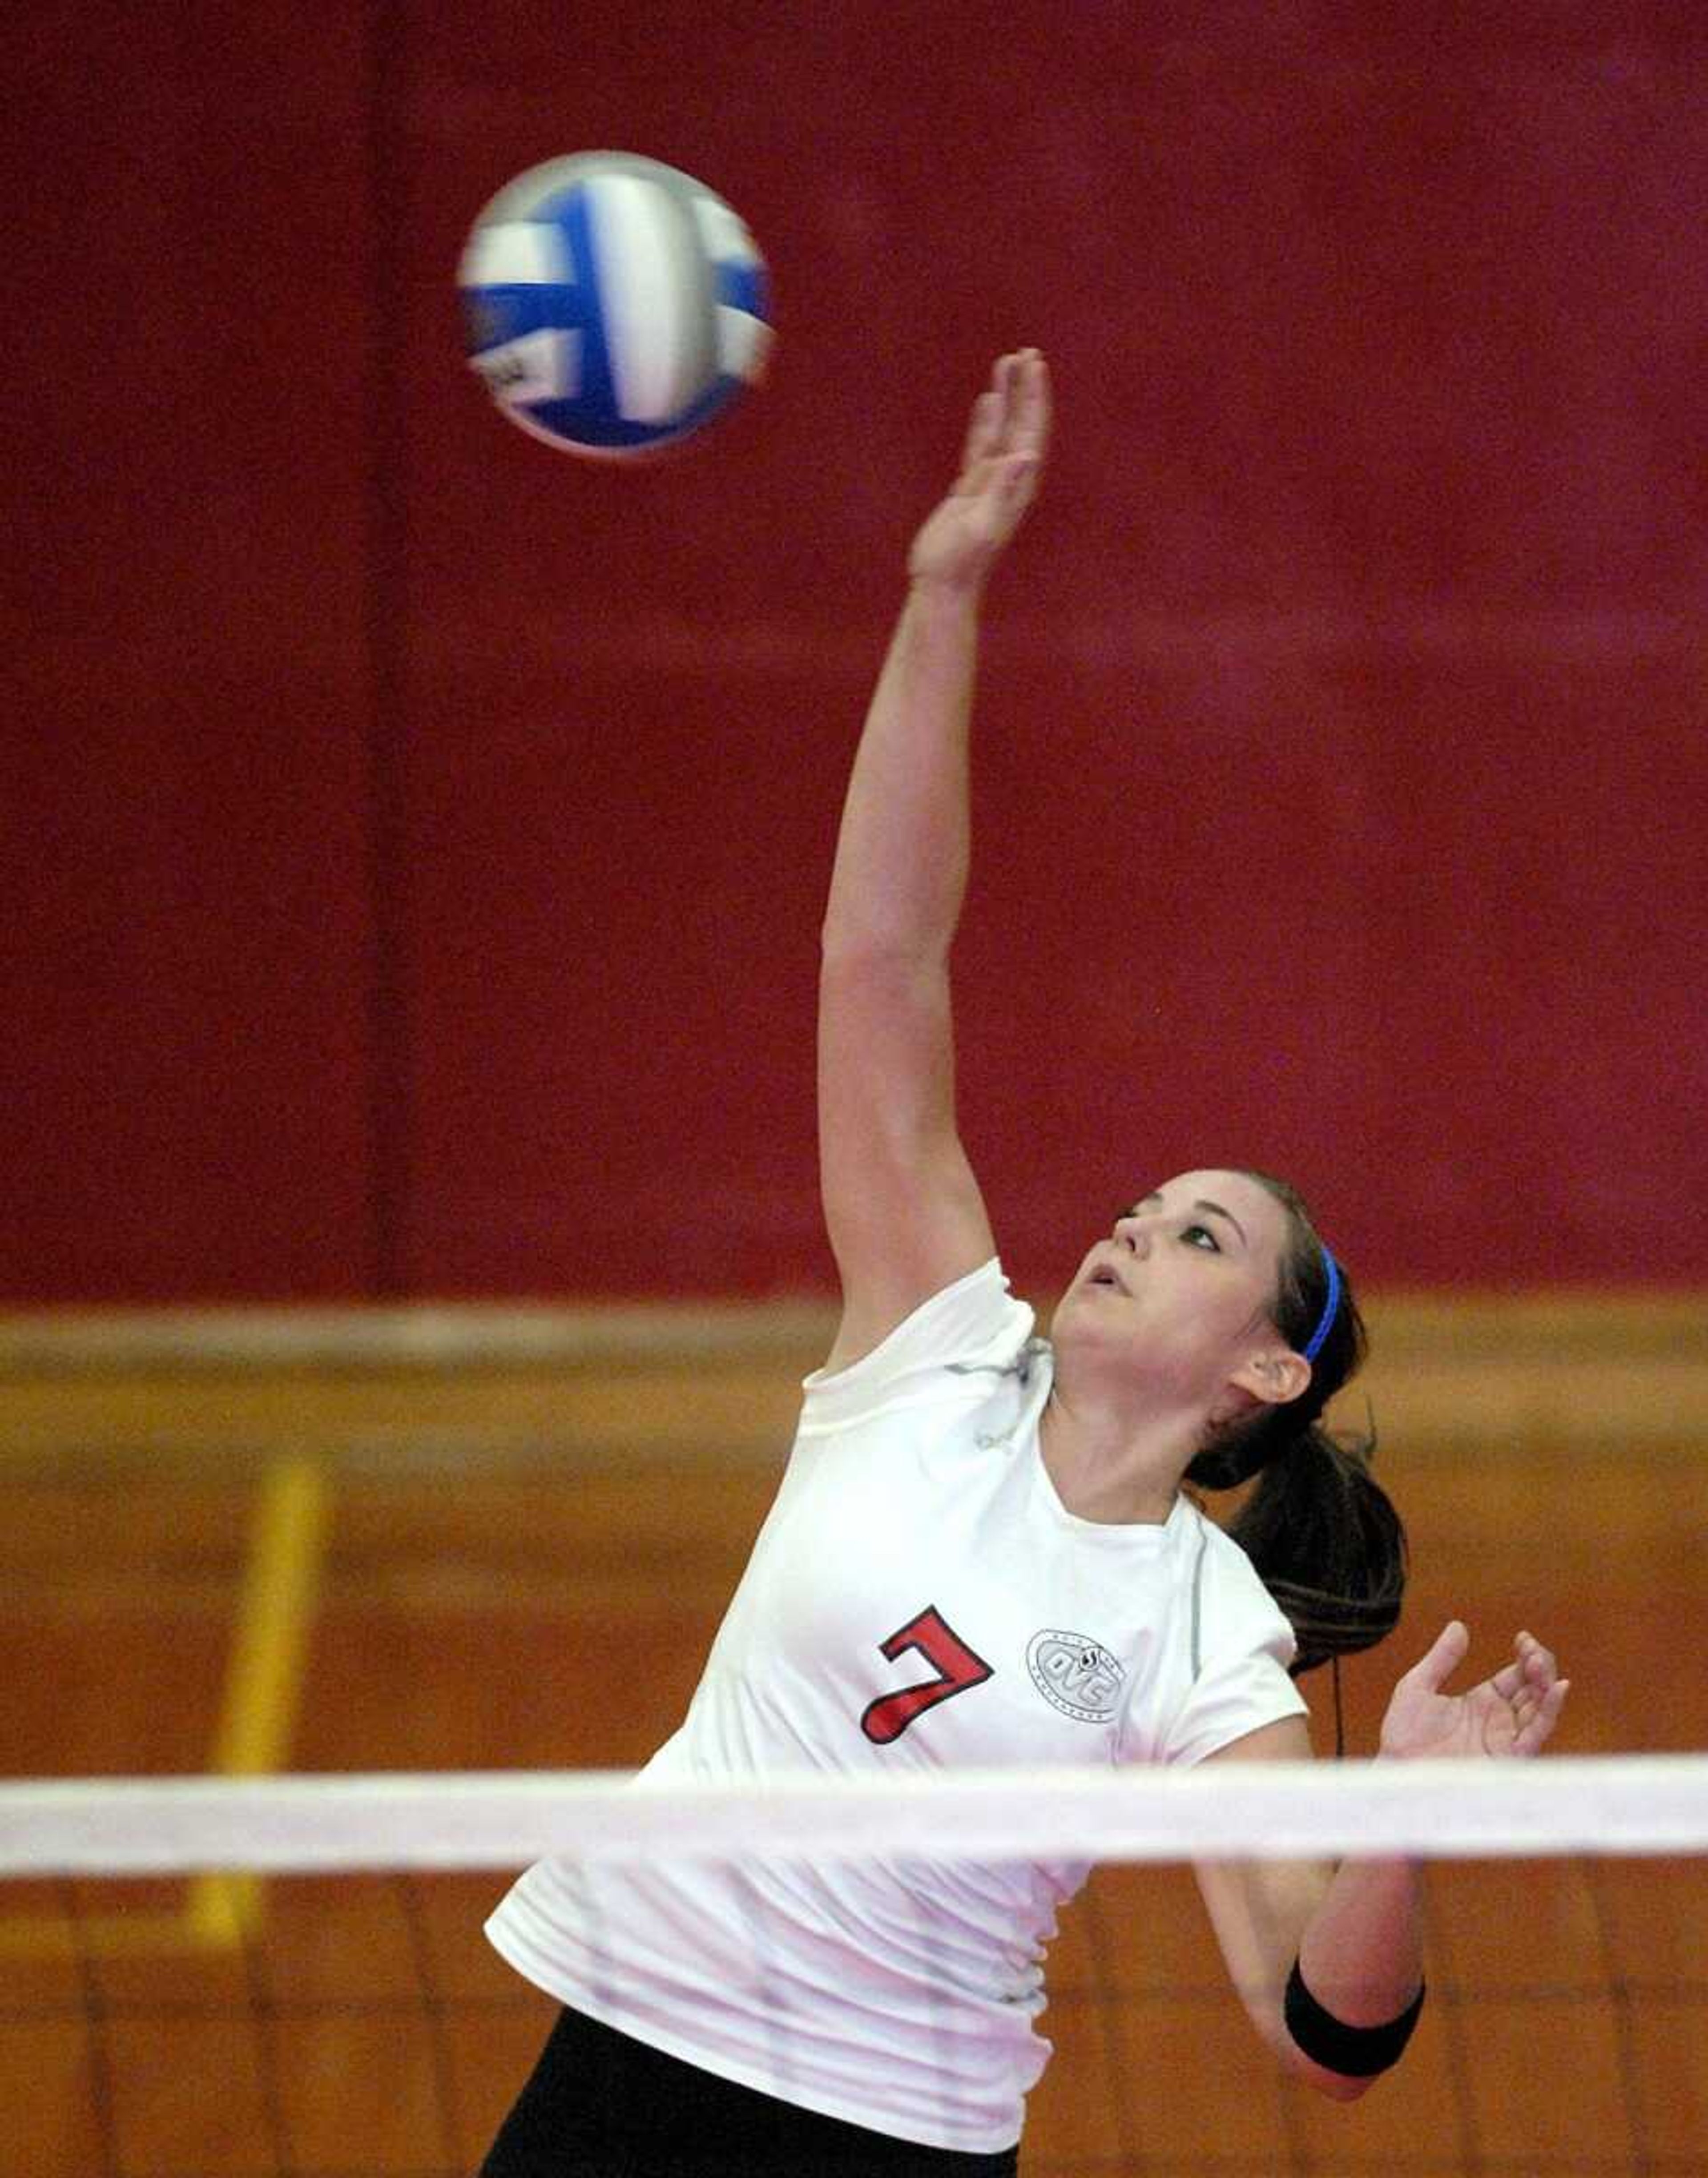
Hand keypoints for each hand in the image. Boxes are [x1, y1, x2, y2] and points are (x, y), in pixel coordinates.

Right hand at [907, 350, 1050, 594]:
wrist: (943, 585)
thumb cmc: (961, 562)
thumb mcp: (982, 524)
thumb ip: (1003, 490)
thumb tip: (1027, 456)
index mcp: (1017, 485)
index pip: (1030, 430)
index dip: (1034, 397)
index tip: (1035, 365)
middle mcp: (1008, 480)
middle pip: (1021, 423)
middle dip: (1025, 388)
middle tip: (1027, 353)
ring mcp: (989, 483)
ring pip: (1001, 430)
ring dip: (1006, 398)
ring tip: (1007, 364)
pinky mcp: (970, 489)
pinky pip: (981, 446)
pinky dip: (985, 422)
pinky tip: (987, 402)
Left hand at [1378, 1623, 1568, 1760]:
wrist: (1399, 1771)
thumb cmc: (1404, 1736)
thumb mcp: (1418, 1686)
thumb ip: (1441, 1659)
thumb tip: (1459, 1626)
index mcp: (1482, 1702)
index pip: (1515, 1676)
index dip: (1525, 1656)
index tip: (1523, 1638)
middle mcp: (1500, 1721)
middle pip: (1533, 1690)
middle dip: (1539, 1667)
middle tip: (1533, 1650)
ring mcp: (1505, 1738)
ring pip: (1540, 1709)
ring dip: (1546, 1685)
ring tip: (1541, 1662)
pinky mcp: (1508, 1757)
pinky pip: (1535, 1734)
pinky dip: (1549, 1711)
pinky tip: (1555, 1689)